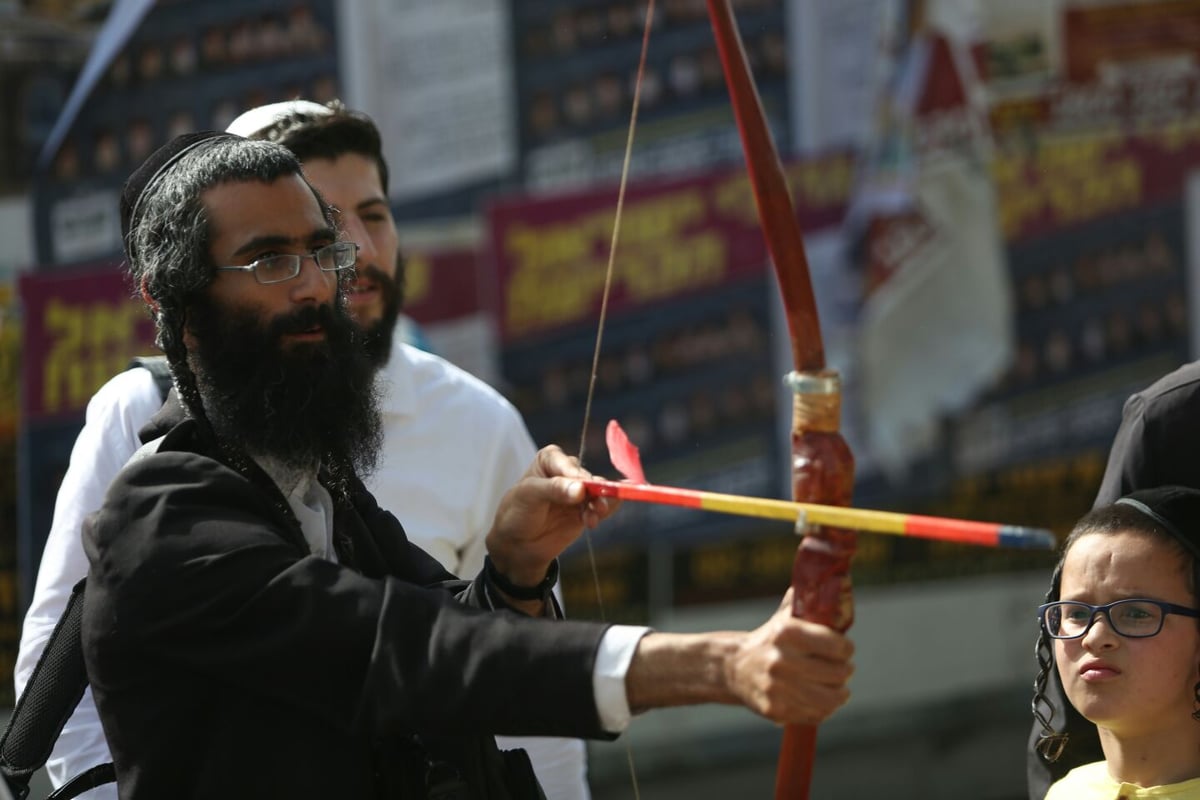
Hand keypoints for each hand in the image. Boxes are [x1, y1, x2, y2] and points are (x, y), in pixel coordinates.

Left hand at [485, 445, 618, 587]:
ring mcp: (579, 492)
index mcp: (550, 460)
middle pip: (588, 478)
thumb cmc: (517, 512)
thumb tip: (580, 489)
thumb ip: (555, 490)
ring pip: (600, 492)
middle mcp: (567, 472)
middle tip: (596, 506)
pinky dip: (604, 513)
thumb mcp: (530, 496)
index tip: (581, 489)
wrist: (517, 544)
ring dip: (600, 504)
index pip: (568, 463)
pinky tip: (594, 521)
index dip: (576, 475)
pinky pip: (603, 507)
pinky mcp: (586, 510)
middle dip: (594, 492)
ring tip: (593, 517)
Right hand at [725, 589, 853, 724]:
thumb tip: (824, 581)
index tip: (845, 649)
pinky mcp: (776, 709)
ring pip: (830, 699)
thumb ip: (803, 602)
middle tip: (843, 669)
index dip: (846, 648)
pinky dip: (824, 710)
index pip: (837, 645)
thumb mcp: (781, 618)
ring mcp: (778, 687)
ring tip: (839, 689)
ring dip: (840, 694)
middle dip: (845, 671)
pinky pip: (815, 715)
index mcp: (786, 633)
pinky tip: (821, 701)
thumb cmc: (768, 640)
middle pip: (838, 673)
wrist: (733, 668)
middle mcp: (781, 660)